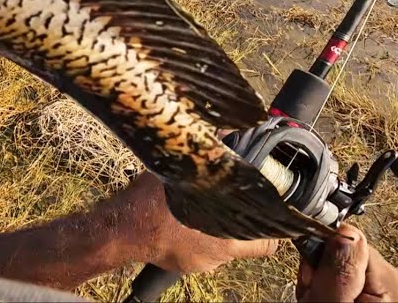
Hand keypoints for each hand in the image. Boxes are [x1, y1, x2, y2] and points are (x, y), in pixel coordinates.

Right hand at [110, 171, 278, 273]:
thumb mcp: (184, 169)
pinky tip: (186, 225)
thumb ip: (209, 155)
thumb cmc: (152, 201)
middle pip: (248, 243)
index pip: (269, 242)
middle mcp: (220, 253)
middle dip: (245, 226)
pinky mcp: (187, 266)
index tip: (271, 214)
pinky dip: (200, 240)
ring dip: (221, 232)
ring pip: (225, 247)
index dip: (273, 228)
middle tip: (236, 206)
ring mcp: (203, 263)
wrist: (124, 228)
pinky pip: (204, 253)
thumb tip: (225, 131)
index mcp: (228, 234)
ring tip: (206, 213)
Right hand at [297, 223, 397, 302]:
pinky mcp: (388, 295)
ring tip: (323, 298)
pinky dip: (339, 289)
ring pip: (349, 265)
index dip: (322, 256)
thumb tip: (345, 231)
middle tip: (317, 293)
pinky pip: (356, 279)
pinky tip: (333, 299)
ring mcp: (396, 290)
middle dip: (326, 270)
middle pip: (348, 252)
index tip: (314, 277)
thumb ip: (339, 269)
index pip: (349, 239)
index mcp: (394, 282)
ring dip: (330, 280)